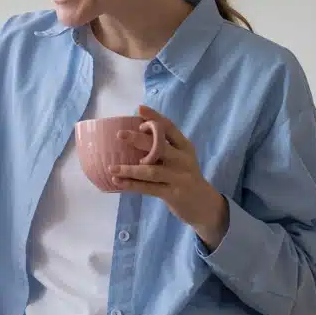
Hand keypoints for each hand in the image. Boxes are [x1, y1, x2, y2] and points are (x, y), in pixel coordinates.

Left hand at [108, 105, 229, 248]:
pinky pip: (148, 188)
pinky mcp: (173, 193)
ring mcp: (179, 177)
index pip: (169, 127)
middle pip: (159, 146)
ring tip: (111, 168)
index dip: (154, 117)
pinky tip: (118, 181)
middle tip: (120, 135)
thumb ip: (164, 148)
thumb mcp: (181, 159)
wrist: (204, 205)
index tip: (139, 109)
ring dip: (129, 169)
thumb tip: (135, 134)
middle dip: (139, 139)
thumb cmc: (185, 177)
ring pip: (151, 170)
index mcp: (185, 147)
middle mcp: (183, 159)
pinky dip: (132, 185)